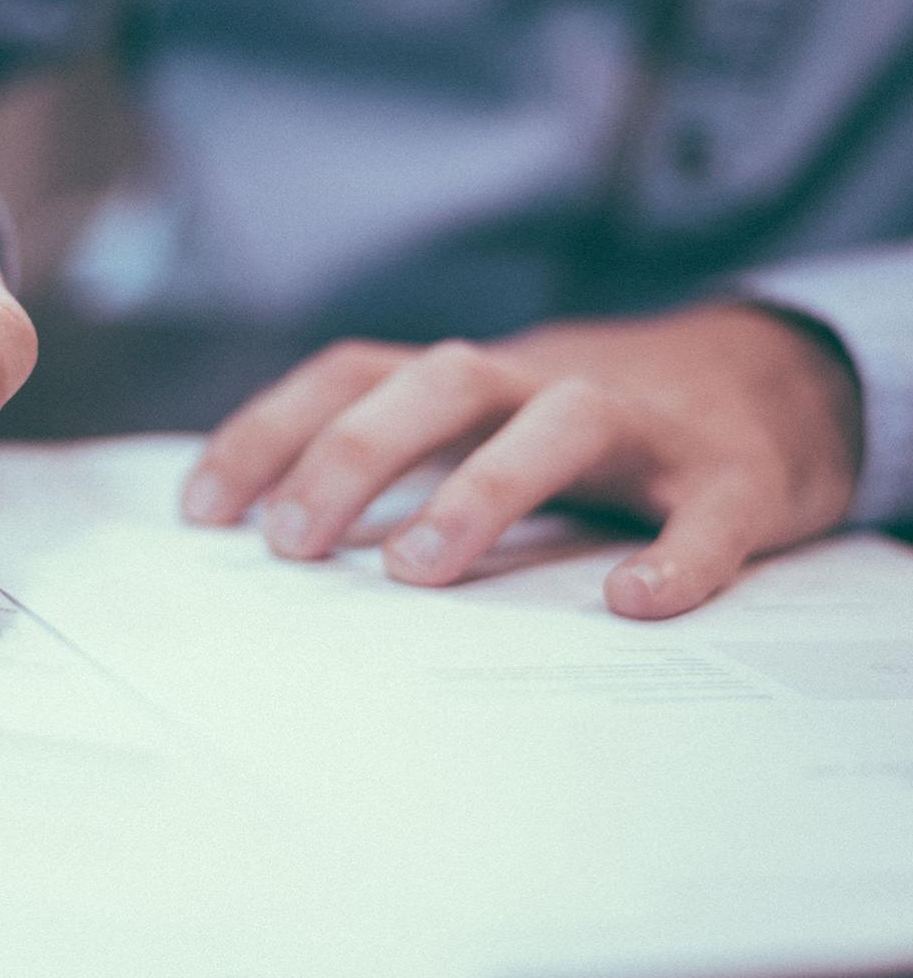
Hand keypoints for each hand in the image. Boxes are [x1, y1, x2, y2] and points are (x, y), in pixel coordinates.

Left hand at [181, 305, 861, 617]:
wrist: (775, 382)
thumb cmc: (593, 427)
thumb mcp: (488, 422)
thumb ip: (406, 458)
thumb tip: (278, 535)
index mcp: (476, 380)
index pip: (353, 374)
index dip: (270, 431)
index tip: (201, 512)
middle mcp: (546, 383)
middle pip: (441, 381)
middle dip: (354, 453)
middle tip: (290, 544)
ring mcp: (645, 424)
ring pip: (563, 422)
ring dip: (482, 487)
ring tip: (414, 570)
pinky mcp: (736, 475)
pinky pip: (711, 511)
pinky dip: (677, 555)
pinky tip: (633, 603)